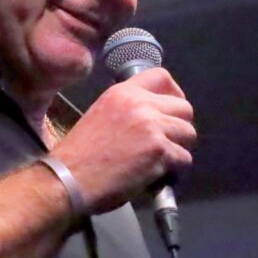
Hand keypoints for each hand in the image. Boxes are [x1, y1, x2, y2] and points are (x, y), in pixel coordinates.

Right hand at [50, 68, 194, 212]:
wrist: (69, 179)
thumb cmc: (80, 154)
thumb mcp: (101, 114)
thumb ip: (129, 108)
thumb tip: (154, 115)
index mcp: (123, 92)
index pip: (162, 77)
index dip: (174, 94)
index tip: (171, 110)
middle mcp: (140, 104)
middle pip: (184, 108)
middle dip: (179, 126)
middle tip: (167, 141)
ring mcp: (152, 127)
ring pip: (188, 133)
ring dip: (179, 148)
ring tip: (161, 159)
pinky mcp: (159, 151)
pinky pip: (184, 158)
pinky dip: (175, 169)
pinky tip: (158, 174)